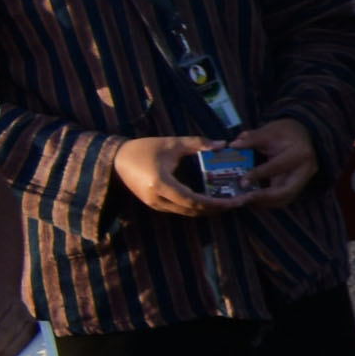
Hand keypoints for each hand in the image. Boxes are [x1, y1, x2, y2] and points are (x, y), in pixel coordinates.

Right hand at [111, 135, 228, 217]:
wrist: (115, 160)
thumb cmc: (144, 148)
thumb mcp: (171, 143)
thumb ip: (197, 143)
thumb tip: (222, 144)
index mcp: (161, 184)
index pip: (193, 199)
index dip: (215, 203)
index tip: (235, 200)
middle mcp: (157, 199)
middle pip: (193, 210)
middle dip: (217, 208)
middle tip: (238, 202)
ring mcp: (154, 204)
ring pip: (186, 212)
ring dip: (208, 209)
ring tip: (229, 202)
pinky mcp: (154, 204)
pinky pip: (179, 210)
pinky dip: (196, 207)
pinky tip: (211, 201)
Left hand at [230, 120, 318, 210]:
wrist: (303, 135)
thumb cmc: (286, 132)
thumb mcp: (269, 131)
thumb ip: (252, 138)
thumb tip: (234, 145)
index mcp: (300, 153)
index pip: (277, 167)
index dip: (258, 175)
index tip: (242, 182)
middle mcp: (305, 170)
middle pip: (285, 192)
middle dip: (263, 198)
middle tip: (243, 199)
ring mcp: (303, 180)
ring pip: (284, 200)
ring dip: (264, 203)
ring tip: (245, 200)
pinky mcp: (297, 186)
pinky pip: (282, 199)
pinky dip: (268, 202)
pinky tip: (253, 199)